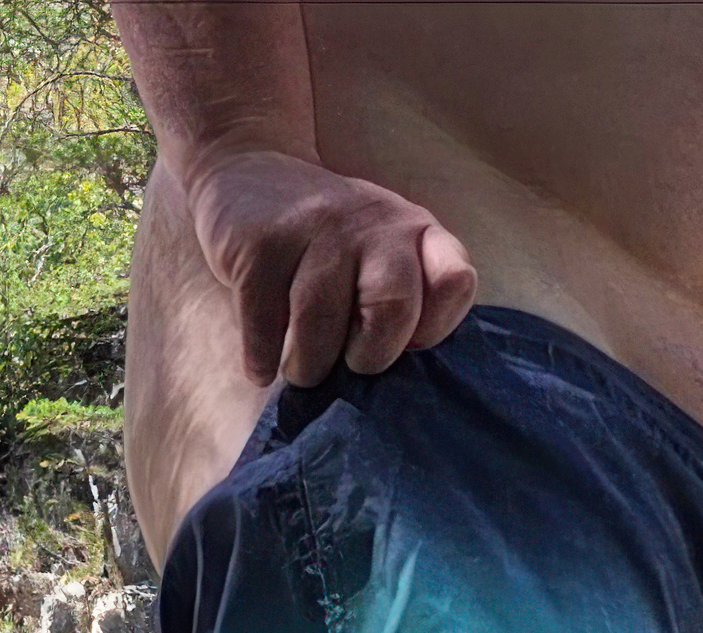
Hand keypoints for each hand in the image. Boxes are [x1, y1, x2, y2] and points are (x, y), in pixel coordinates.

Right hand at [181, 147, 477, 387]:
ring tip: (301, 367)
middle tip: (346, 365)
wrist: (248, 176)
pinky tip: (262, 366)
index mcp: (415, 232)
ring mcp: (316, 228)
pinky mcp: (261, 243)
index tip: (404, 344)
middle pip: (392, 308)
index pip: (455, 282)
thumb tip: (395, 386)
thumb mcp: (380, 257)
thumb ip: (405, 303)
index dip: (432, 329)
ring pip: (320, 323)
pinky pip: (264, 324)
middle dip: (368, 356)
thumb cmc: (326, 245)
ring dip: (308, 366)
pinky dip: (262, 358)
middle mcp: (374, 224)